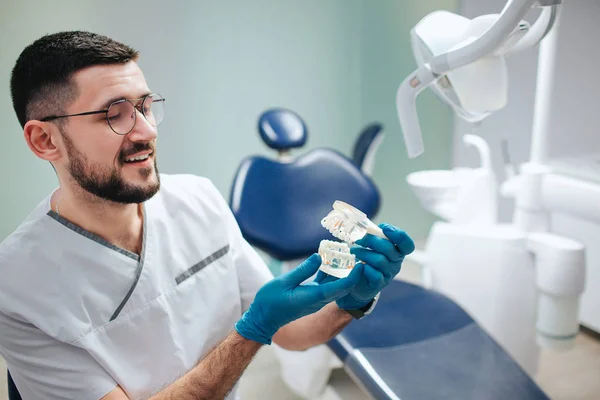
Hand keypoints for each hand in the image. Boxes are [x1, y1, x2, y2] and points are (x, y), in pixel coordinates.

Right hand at [235, 254, 361, 344]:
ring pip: (334, 286)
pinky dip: (329, 275)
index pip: (340, 287)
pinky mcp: (310, 298)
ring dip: (341, 273)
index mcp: (314, 297)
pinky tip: (327, 262)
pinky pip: (325, 286)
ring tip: (345, 256)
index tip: (361, 265)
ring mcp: (315, 300)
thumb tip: (319, 257)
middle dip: (351, 273)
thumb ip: (303, 270)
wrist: (263, 319)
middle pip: (341, 287)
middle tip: (356, 256)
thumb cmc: (270, 301)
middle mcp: (318, 300)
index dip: (353, 277)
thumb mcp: (285, 282)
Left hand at [316, 223, 414, 310]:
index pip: (407, 244)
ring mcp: (389, 274)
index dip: (399, 235)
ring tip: (354, 250)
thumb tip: (365, 225)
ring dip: (363, 253)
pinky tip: (358, 265)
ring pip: (379, 260)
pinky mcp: (379, 283)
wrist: (360, 282)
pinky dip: (364, 267)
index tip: (384, 228)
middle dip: (371, 240)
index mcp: (398, 251)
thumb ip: (374, 235)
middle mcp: (396, 262)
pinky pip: (374, 273)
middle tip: (358, 239)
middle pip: (389, 248)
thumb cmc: (368, 259)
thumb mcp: (374, 246)